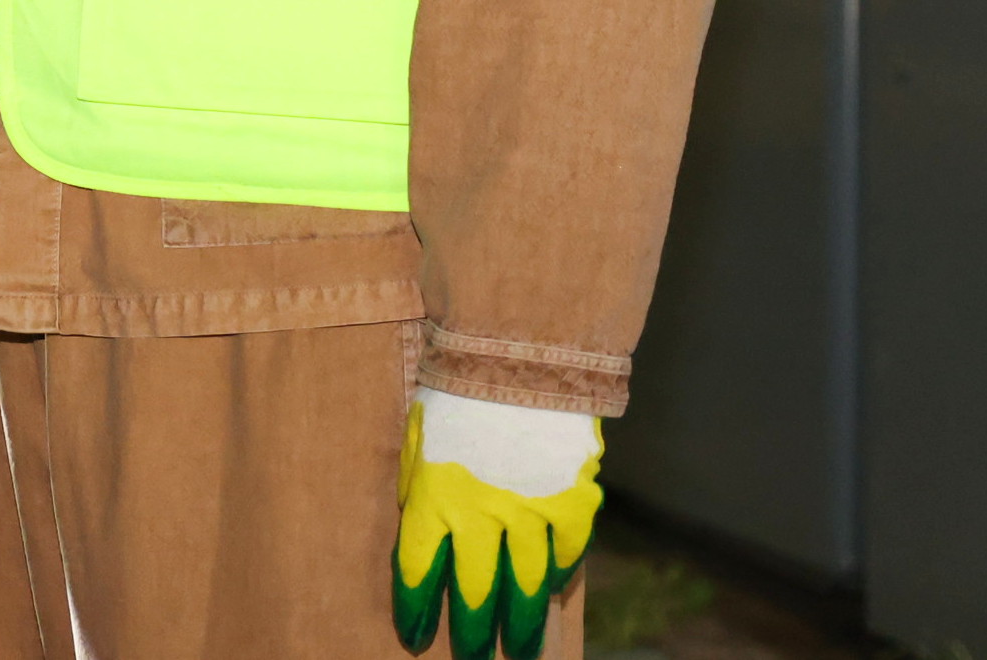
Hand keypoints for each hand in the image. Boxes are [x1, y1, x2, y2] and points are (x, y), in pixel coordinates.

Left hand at [393, 390, 602, 659]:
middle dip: (472, 630)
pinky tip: (551, 590)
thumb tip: (419, 525)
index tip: (415, 636)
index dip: (415, 608)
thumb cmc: (455, 390)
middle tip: (473, 658)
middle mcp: (480, 515)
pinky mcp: (572, 502)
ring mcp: (530, 512)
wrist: (518, 356)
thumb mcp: (416, 434)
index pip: (418, 569)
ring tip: (521, 650)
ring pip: (525, 586)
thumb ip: (417, 483)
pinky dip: (558, 575)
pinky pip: (566, 553)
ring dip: (523, 623)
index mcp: (432, 497)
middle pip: (475, 590)